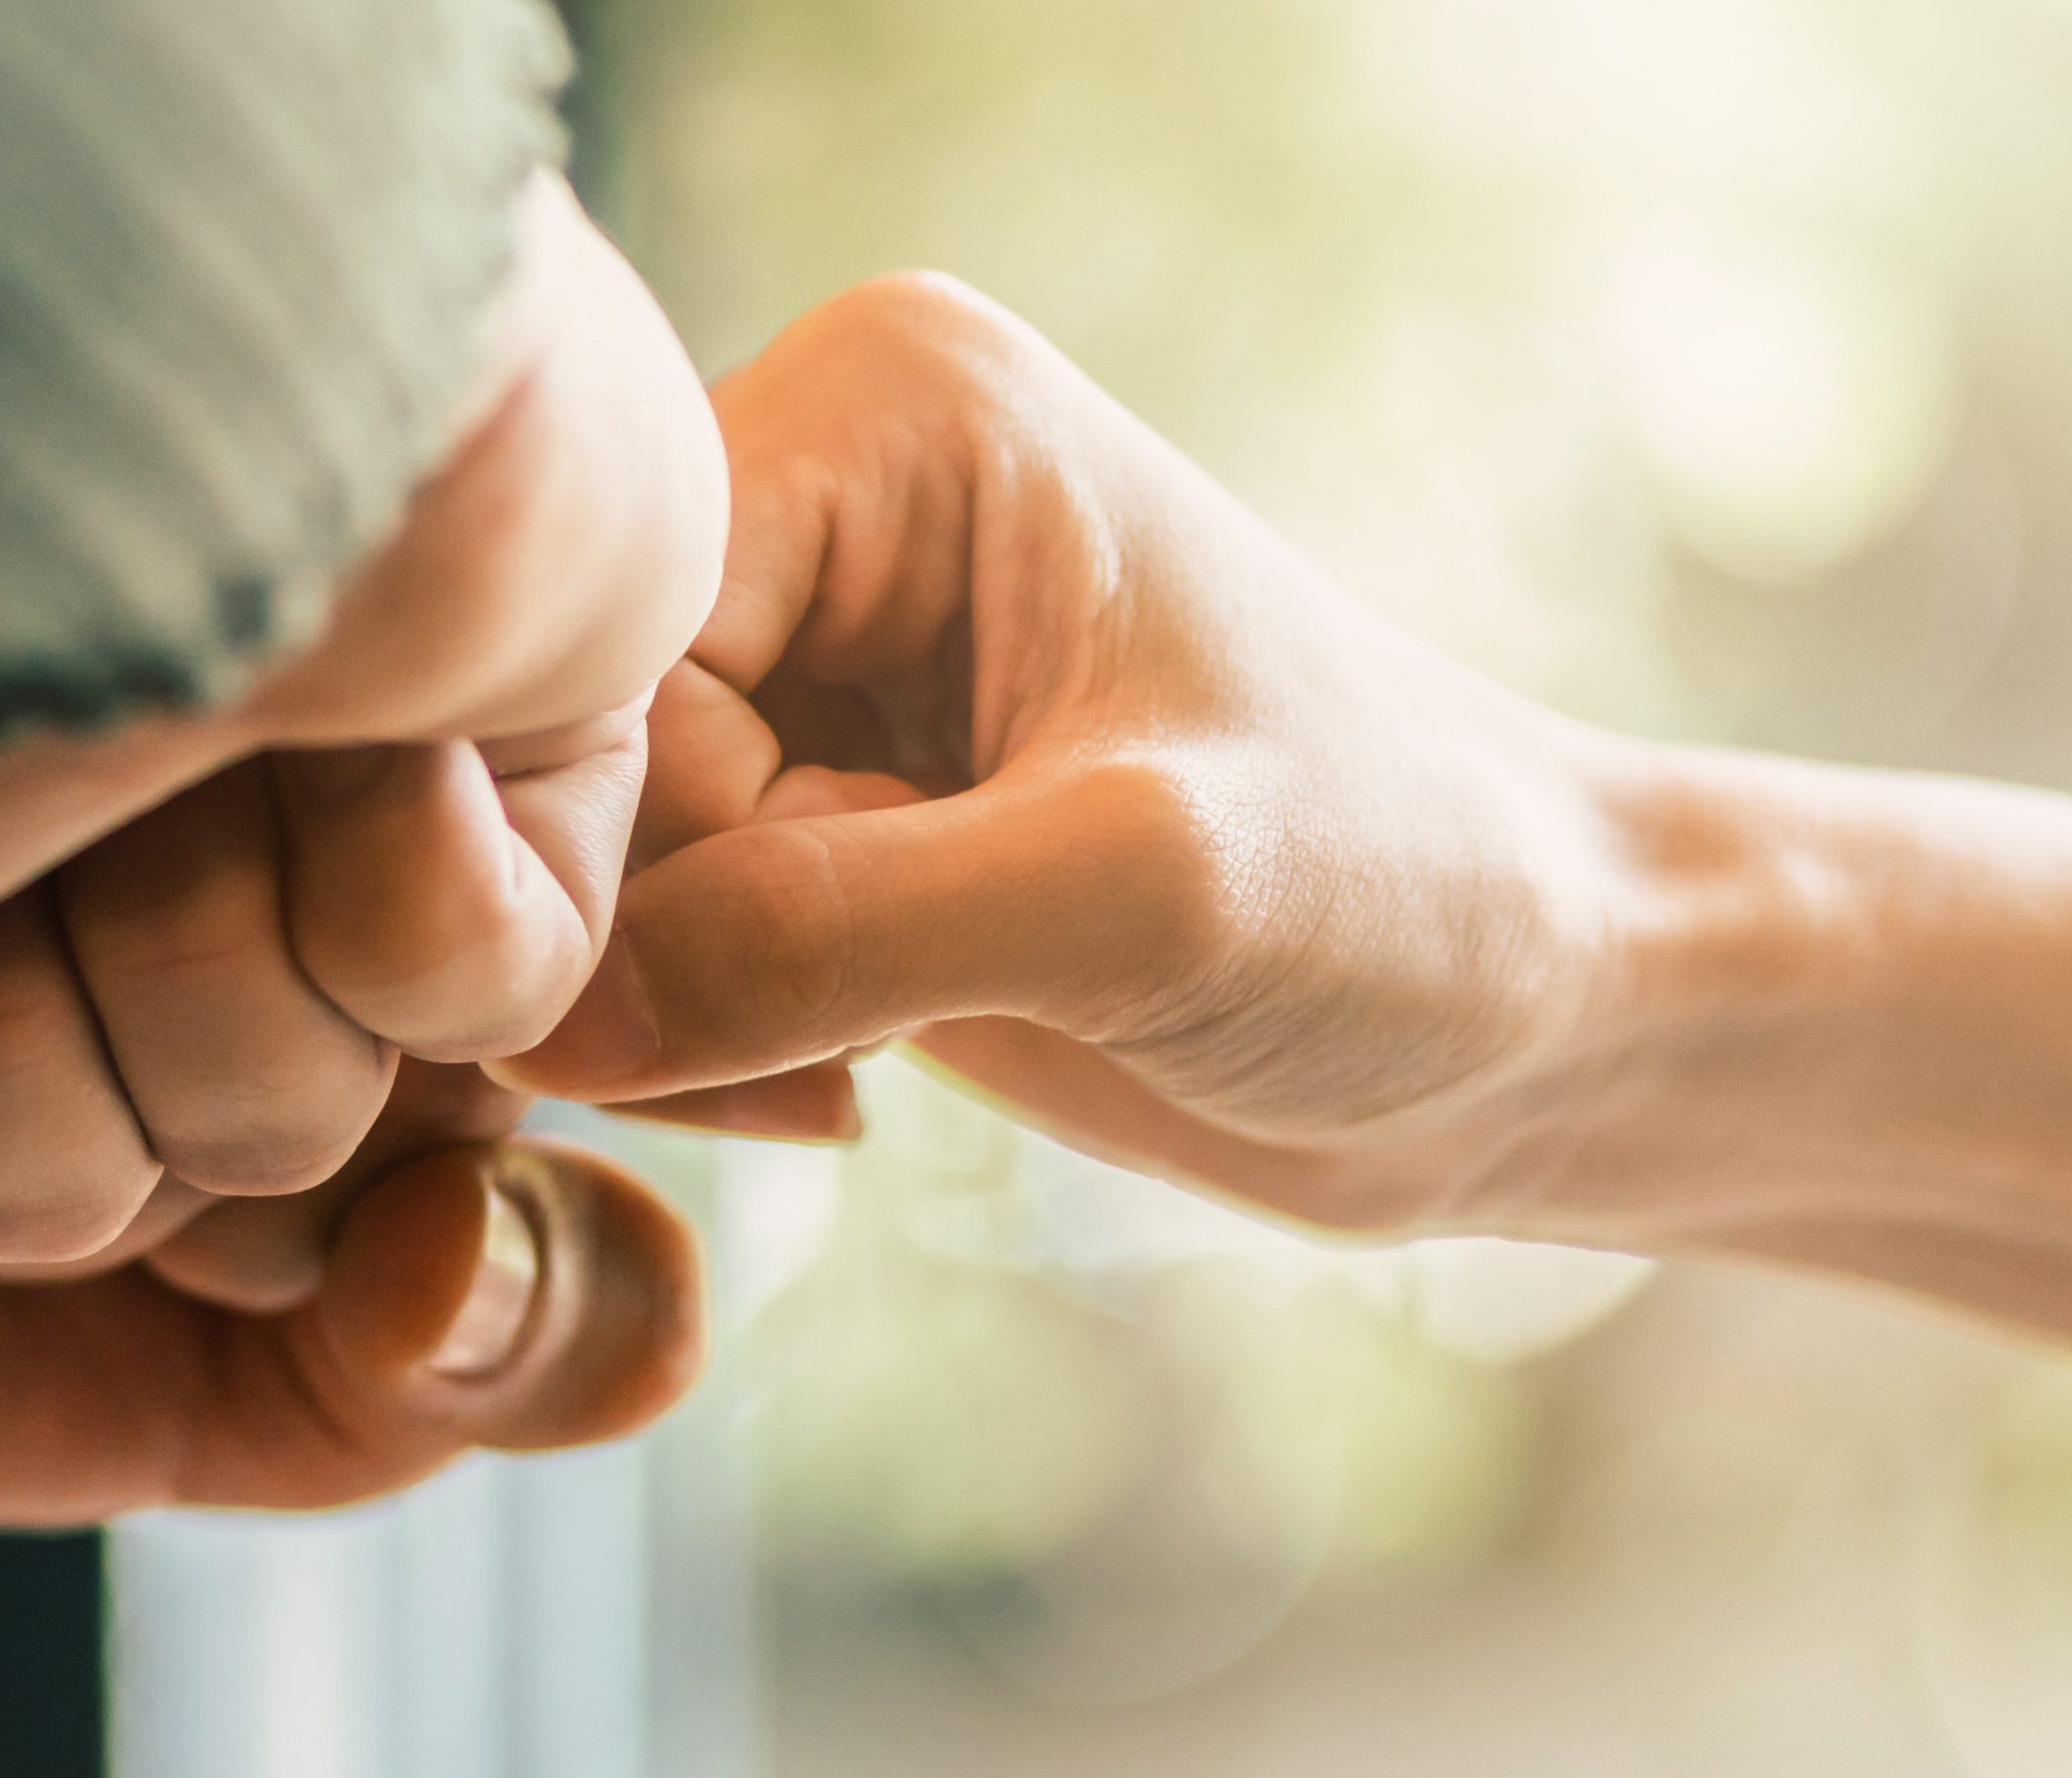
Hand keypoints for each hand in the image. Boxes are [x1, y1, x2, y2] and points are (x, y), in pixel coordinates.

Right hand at [0, 176, 728, 1449]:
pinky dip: (418, 906)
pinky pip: (503, 1020)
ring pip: (293, 1132)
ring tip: (134, 761)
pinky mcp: (516, 763)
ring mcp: (280, 803)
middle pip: (81, 1205)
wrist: (24, 375)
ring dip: (196, 975)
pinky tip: (349, 741)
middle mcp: (50, 847)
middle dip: (3, 1078)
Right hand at [517, 275, 1641, 1238]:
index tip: (775, 998)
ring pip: (558, 868)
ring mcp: (785, 660)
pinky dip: (686, 1043)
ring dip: (668, 1010)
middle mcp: (801, 500)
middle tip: (838, 1047)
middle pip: (549, 753)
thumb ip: (823, 936)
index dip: (626, 853)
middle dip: (649, 937)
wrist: (1528, 1018)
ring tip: (854, 1062)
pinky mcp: (783, 809)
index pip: (590, 642)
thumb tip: (543, 1019)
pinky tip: (835, 1077)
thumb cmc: (1404, 900)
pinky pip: (610, 941)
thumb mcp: (1128, 898)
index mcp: (879, 406)